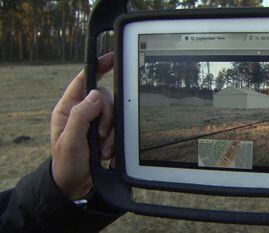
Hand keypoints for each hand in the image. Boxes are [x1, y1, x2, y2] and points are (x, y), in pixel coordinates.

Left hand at [50, 53, 114, 199]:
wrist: (76, 183)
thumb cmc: (67, 162)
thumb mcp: (70, 140)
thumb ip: (81, 116)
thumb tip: (96, 94)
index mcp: (69, 108)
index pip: (84, 80)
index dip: (98, 67)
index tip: (111, 58)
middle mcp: (83, 111)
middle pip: (106, 97)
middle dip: (107, 117)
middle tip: (100, 134)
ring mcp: (96, 121)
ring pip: (115, 113)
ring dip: (111, 132)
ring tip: (101, 148)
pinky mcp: (106, 131)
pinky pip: (119, 127)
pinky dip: (115, 140)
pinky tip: (105, 151)